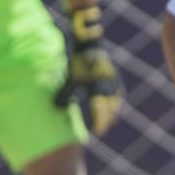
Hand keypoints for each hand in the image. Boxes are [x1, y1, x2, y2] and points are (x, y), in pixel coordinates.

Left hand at [54, 6, 124, 134]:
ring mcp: (114, 80)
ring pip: (115, 101)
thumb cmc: (77, 61)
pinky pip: (117, 94)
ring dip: (112, 112)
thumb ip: (66, 94)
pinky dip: (115, 103)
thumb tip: (57, 109)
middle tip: (101, 129)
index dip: (99, 121)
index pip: (100, 109)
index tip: (96, 132)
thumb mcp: (70, 77)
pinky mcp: (114, 78)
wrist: (89, 42)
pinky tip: (113, 108)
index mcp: (98, 85)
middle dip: (106, 119)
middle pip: (110, 107)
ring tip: (108, 122)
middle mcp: (108, 84)